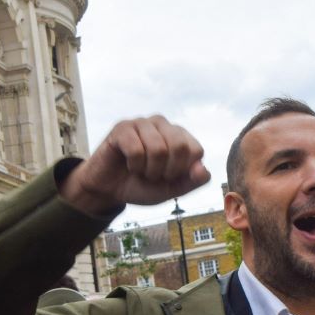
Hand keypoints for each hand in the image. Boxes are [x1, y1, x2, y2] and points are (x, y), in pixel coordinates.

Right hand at [60, 116, 209, 216]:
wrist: (110, 190)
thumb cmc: (142, 186)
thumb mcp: (171, 190)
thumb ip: (192, 181)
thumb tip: (203, 170)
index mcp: (180, 137)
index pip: (196, 150)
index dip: (183, 171)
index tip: (169, 177)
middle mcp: (164, 125)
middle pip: (179, 147)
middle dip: (166, 171)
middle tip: (153, 174)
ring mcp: (143, 123)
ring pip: (158, 148)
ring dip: (148, 170)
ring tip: (140, 170)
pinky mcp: (123, 127)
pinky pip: (136, 149)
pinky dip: (134, 165)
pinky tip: (129, 164)